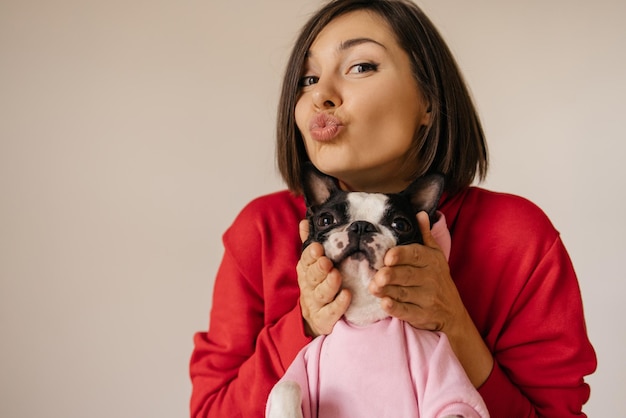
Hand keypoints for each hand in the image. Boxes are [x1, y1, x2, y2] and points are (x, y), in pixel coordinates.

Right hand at [297, 220, 350, 336]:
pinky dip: (339, 304)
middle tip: (326, 261)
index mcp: (306, 271)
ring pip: (321, 294)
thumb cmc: (318, 284)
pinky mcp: (324, 319)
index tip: (317, 247)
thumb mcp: (312, 264)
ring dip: (329, 284)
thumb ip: (309, 243)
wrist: (314, 318)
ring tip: (336, 276)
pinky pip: (331, 312)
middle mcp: (309, 286)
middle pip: (312, 277)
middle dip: (319, 269)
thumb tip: (305, 221)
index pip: (305, 261)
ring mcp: (316, 303)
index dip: (310, 255)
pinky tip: (347, 295)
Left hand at [369, 211, 492, 386]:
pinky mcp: (422, 315)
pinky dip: (396, 308)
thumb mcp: (435, 256)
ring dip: (388, 291)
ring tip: (373, 288)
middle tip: (377, 275)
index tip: (388, 257)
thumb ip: (425, 236)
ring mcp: (427, 298)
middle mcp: (430, 278)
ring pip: (405, 293)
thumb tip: (420, 214)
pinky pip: (407, 311)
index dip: (402, 255)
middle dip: (391, 275)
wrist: (452, 313)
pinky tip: (385, 304)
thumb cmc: (437, 279)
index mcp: (430, 260)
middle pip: (408, 275)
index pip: (416, 255)